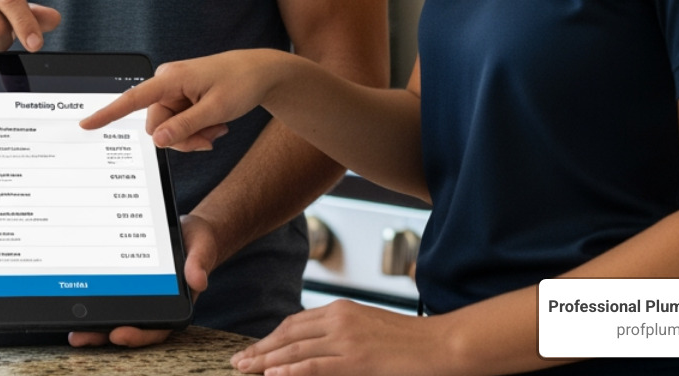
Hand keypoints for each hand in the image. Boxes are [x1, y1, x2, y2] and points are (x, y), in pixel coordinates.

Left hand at [66, 213, 217, 347]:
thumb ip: (199, 263)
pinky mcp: (127, 284)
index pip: (156, 328)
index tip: (119, 334)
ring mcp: (141, 297)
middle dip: (104, 335)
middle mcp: (155, 306)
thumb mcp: (201, 248)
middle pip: (130, 327)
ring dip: (96, 325)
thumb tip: (197, 280)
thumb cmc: (196, 243)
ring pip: (117, 317)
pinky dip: (95, 302)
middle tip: (82, 337)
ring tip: (74, 330)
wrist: (188, 232)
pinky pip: (111, 297)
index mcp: (175, 305)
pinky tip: (77, 300)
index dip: (137, 335)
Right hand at [79, 50, 293, 149]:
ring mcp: (173, 91)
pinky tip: (215, 125)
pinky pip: (178, 124)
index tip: (85, 125)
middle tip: (211, 139)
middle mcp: (167, 83)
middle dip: (182, 138)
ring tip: (217, 130)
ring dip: (192, 136)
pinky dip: (196, 130)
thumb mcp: (216, 110)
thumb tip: (157, 140)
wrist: (260, 73)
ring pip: (168, 129)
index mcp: (171, 78)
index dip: (108, 114)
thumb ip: (185, 127)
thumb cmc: (241, 83)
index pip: (133, 99)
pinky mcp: (181, 98)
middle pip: (156, 125)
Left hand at [231, 300, 453, 375]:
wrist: (440, 344)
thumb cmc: (409, 341)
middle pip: (288, 335)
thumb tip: (315, 348)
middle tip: (238, 362)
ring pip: (295, 351)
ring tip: (245, 370)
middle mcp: (339, 318)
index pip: (294, 323)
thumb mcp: (368, 328)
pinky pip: (315, 366)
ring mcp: (346, 338)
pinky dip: (291, 371)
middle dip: (261, 349)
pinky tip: (273, 375)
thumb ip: (341, 334)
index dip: (271, 338)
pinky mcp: (356, 359)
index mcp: (341, 309)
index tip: (254, 350)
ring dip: (266, 361)